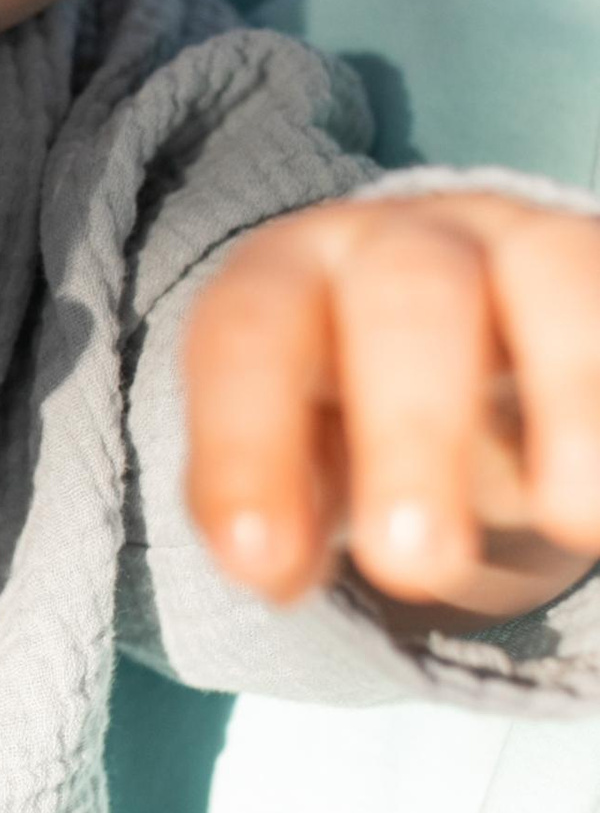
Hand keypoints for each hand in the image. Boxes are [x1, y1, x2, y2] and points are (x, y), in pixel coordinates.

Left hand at [187, 187, 599, 615]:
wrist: (478, 319)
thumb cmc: (359, 398)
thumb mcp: (301, 446)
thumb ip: (279, 504)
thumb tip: (272, 571)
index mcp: (294, 272)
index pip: (249, 332)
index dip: (245, 444)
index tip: (263, 566)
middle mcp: (409, 241)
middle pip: (406, 296)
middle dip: (410, 430)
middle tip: (412, 565)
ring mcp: (528, 243)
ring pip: (556, 279)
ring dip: (571, 400)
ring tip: (575, 519)